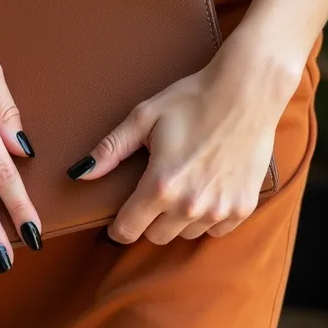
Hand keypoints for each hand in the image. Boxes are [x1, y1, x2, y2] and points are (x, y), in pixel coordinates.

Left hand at [67, 33, 301, 244]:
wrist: (247, 91)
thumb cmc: (192, 99)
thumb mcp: (144, 118)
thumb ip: (111, 149)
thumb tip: (80, 174)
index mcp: (160, 185)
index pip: (128, 230)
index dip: (118, 227)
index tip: (118, 219)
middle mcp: (190, 205)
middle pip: (156, 236)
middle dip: (149, 219)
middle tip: (154, 192)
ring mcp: (219, 209)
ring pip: (185, 234)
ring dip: (178, 219)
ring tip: (183, 186)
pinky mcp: (243, 207)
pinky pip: (216, 230)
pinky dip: (207, 217)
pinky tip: (207, 189)